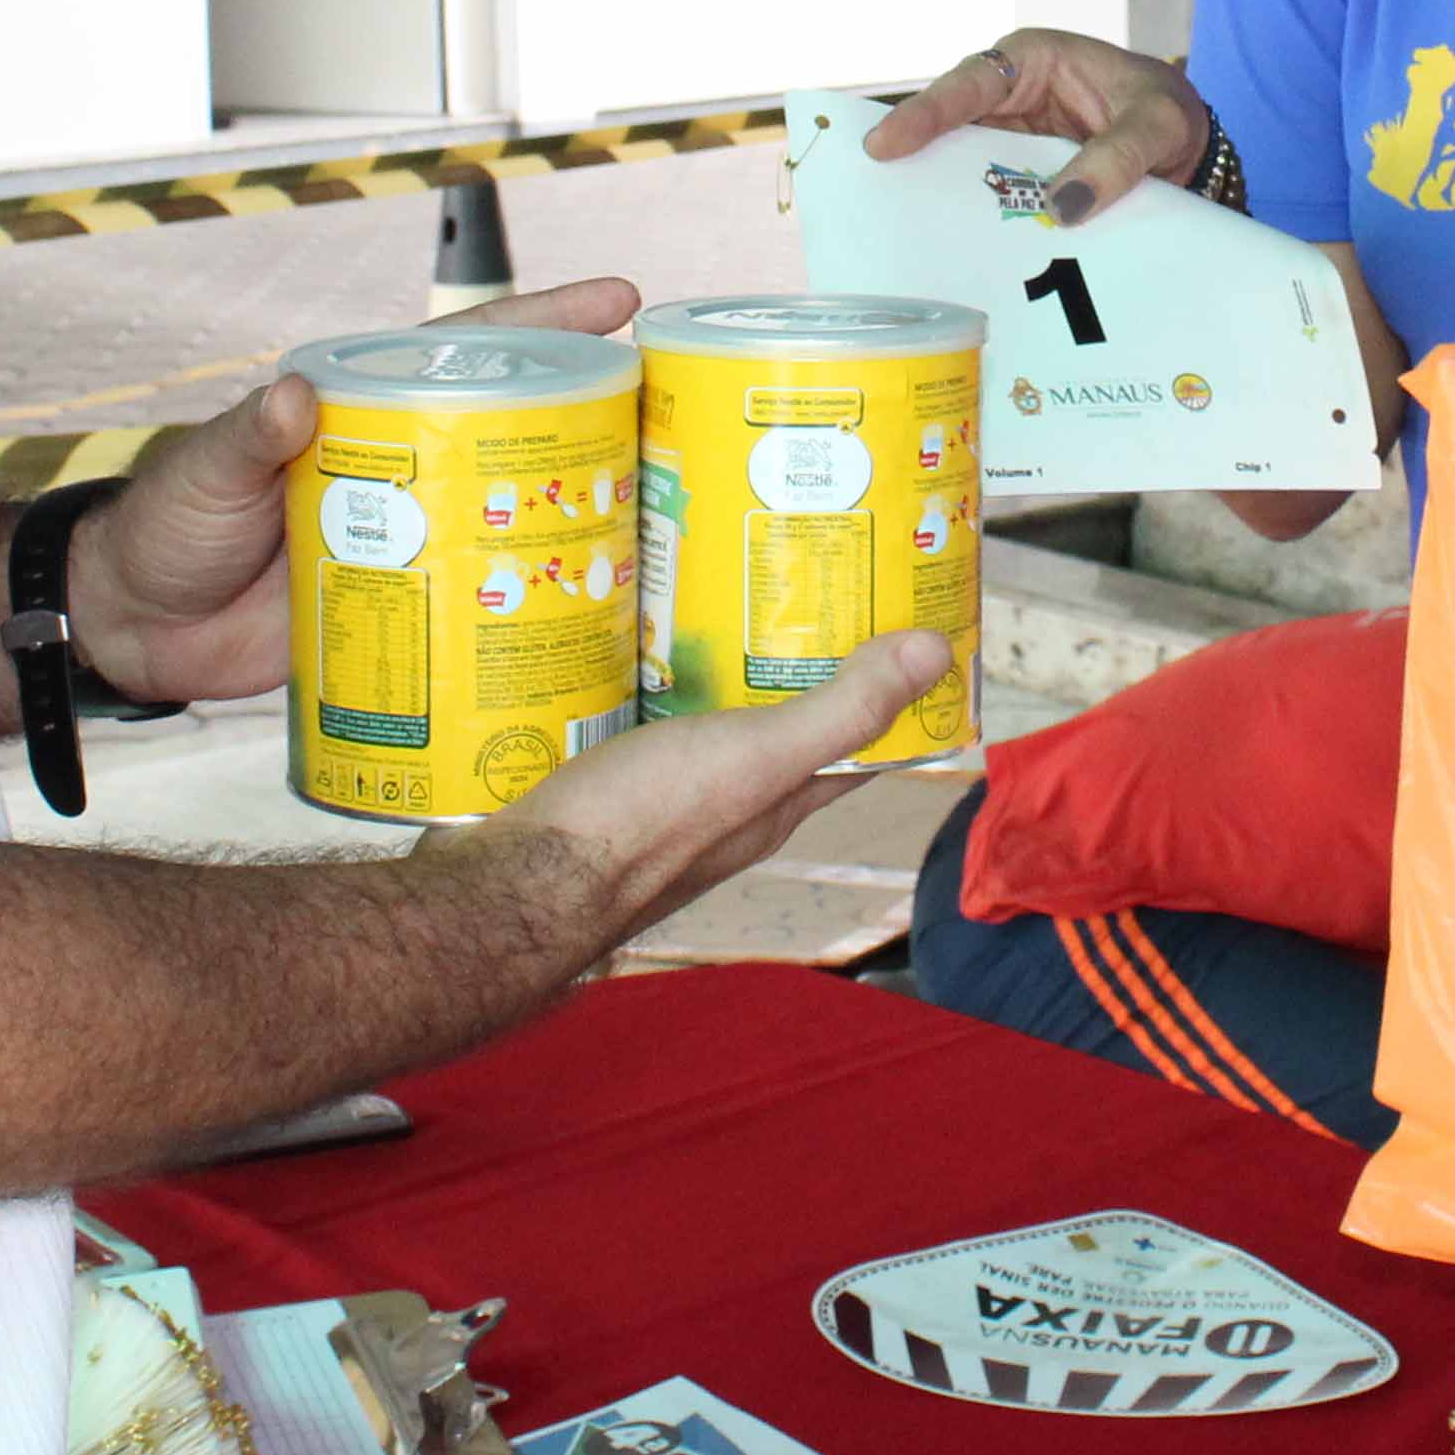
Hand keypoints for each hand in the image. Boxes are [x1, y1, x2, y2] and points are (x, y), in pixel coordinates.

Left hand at [63, 278, 645, 700]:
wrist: (136, 626)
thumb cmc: (168, 525)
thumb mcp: (208, 471)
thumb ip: (247, 435)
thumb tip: (293, 398)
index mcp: (369, 407)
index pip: (471, 350)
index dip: (548, 322)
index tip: (624, 299)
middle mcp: (408, 462)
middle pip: (520, 429)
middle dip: (600, 419)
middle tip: (679, 422)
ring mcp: (415, 534)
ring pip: (517, 513)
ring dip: (583, 515)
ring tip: (665, 521)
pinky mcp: (411, 606)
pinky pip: (486, 598)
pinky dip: (536, 604)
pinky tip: (595, 618)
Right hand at [466, 628, 957, 939]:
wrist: (519, 880)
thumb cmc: (644, 824)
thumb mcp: (759, 756)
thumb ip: (841, 711)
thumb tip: (936, 652)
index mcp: (781, 801)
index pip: (858, 744)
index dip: (887, 688)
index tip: (897, 616)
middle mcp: (734, 805)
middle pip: (782, 726)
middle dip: (796, 659)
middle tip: (795, 573)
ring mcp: (668, 798)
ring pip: (713, 722)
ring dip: (723, 666)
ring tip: (717, 587)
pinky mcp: (610, 785)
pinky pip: (650, 722)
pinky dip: (658, 681)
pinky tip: (638, 641)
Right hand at [865, 27, 1203, 227]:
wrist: (1192, 153)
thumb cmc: (1169, 113)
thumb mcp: (1158, 124)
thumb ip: (1118, 158)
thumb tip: (1061, 207)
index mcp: (1033, 61)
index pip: (970, 84)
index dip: (924, 113)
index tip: (885, 145)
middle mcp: (1011, 101)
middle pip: (950, 133)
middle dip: (916, 165)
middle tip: (875, 201)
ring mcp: (1012, 145)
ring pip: (964, 173)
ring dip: (945, 204)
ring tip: (907, 239)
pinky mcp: (1022, 184)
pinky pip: (992, 204)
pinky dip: (980, 228)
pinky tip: (966, 258)